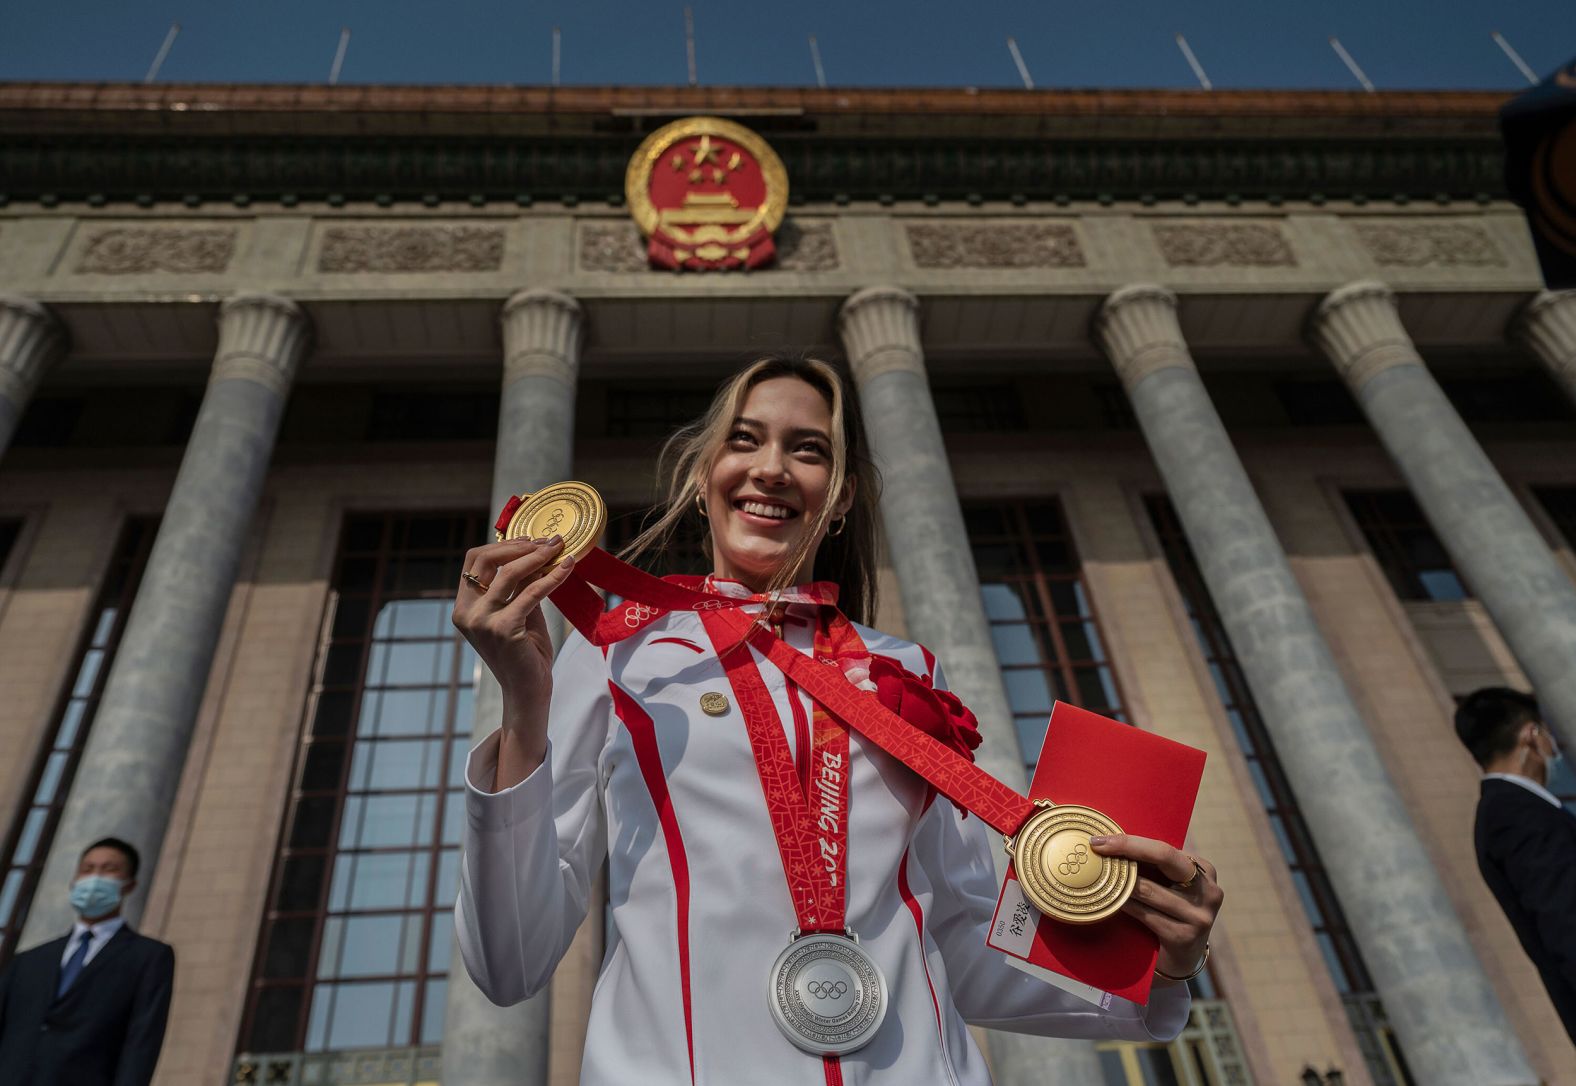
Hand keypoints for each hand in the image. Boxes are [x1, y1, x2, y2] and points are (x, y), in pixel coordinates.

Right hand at [451, 535, 575, 785]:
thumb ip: (520, 585)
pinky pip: (530, 594)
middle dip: (520, 545)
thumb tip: (537, 551)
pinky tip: (567, 569)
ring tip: (560, 549)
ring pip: (509, 573)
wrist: (528, 691)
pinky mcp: (503, 630)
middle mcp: (467, 612)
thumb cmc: (525, 652)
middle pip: (486, 560)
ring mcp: (482, 621)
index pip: (474, 560)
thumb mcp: (519, 611)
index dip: (503, 544)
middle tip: (550, 541)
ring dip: (537, 557)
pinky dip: (551, 578)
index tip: (532, 539)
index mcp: (464, 606)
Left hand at [1089, 834, 1221, 982]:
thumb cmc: (1167, 914)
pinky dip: (1125, 906)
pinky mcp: (1185, 937)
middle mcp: (1208, 890)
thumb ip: (1151, 866)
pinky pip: (1145, 915)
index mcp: (1204, 870)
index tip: (1101, 839)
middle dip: (1127, 848)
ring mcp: (1199, 915)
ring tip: (1100, 876)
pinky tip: (1111, 902)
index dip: (1131, 841)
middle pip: (1164, 857)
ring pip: (1148, 889)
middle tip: (1099, 847)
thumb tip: (1111, 841)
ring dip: (1121, 882)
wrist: (1180, 960)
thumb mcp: (1167, 886)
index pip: (1164, 848)